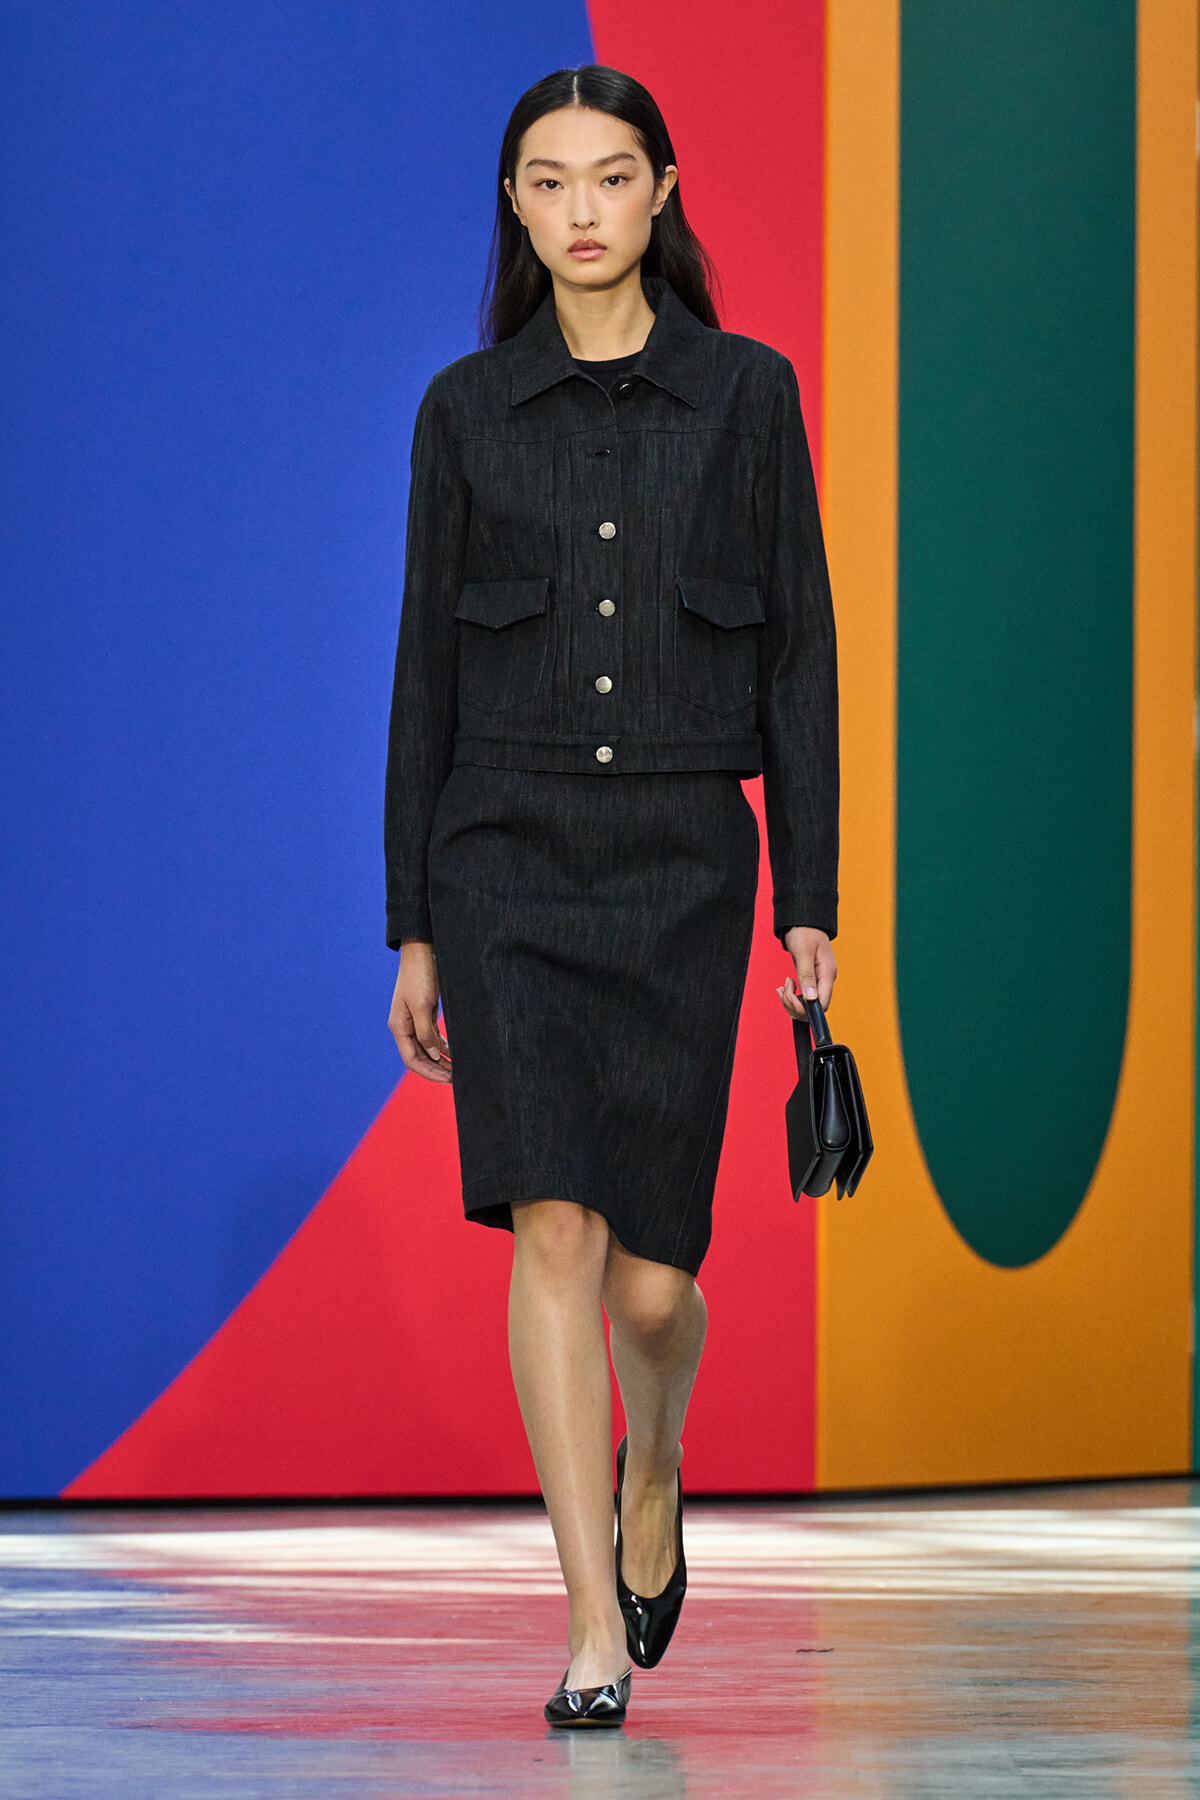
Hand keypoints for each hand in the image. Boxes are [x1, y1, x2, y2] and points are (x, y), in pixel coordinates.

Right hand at [389, 941, 451, 1082]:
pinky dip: (443, 1046)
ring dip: (441, 1060)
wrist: (422, 951)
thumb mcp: (422, 1005)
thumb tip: (434, 1055)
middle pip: (420, 1057)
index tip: (447, 1079)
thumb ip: (426, 1033)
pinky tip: (455, 1053)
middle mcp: (405, 1026)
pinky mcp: (424, 1013)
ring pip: (428, 1048)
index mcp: (399, 1026)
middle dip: (437, 1069)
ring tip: (458, 1070)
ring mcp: (414, 1020)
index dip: (429, 1072)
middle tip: (456, 1079)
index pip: (412, 1059)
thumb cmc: (419, 975)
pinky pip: (433, 1036)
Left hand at [777, 926, 836, 1020]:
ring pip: (806, 1003)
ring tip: (782, 987)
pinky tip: (785, 988)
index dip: (805, 1008)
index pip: (822, 1004)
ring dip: (791, 1000)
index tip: (790, 998)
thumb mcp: (803, 952)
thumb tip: (811, 998)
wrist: (803, 921)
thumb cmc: (805, 932)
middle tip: (783, 990)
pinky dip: (791, 996)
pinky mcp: (810, 979)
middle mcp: (825, 979)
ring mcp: (818, 980)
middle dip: (795, 1004)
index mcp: (827, 973)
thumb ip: (807, 975)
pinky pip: (802, 995)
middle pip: (813, 1007)